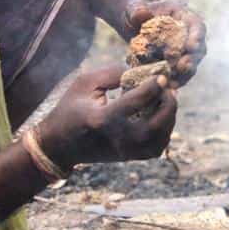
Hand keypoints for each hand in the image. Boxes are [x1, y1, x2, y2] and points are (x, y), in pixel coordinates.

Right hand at [39, 66, 176, 167]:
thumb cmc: (70, 108)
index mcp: (101, 119)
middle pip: (154, 126)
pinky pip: (156, 148)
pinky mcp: (128, 158)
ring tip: (166, 99)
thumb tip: (141, 71)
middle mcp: (116, 139)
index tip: (161, 75)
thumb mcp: (84, 83)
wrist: (59, 145)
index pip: (136, 103)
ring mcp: (124, 152)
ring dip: (169, 117)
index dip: (153, 86)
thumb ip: (113, 73)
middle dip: (168, 105)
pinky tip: (160, 116)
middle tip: (169, 88)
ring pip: (160, 140)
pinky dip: (164, 131)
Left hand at [124, 0, 206, 87]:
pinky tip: (164, 89)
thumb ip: (136, 10)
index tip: (191, 46)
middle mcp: (189, 37)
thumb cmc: (135, 14)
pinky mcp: (174, 68)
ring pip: (189, 67)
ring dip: (183, 76)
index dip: (197, 37)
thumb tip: (141, 13)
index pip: (198, 26)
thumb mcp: (133, 9)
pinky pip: (177, 77)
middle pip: (198, 51)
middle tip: (182, 67)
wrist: (132, 27)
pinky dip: (172, 83)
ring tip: (173, 83)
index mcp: (185, 18)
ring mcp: (184, 54)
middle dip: (191, 60)